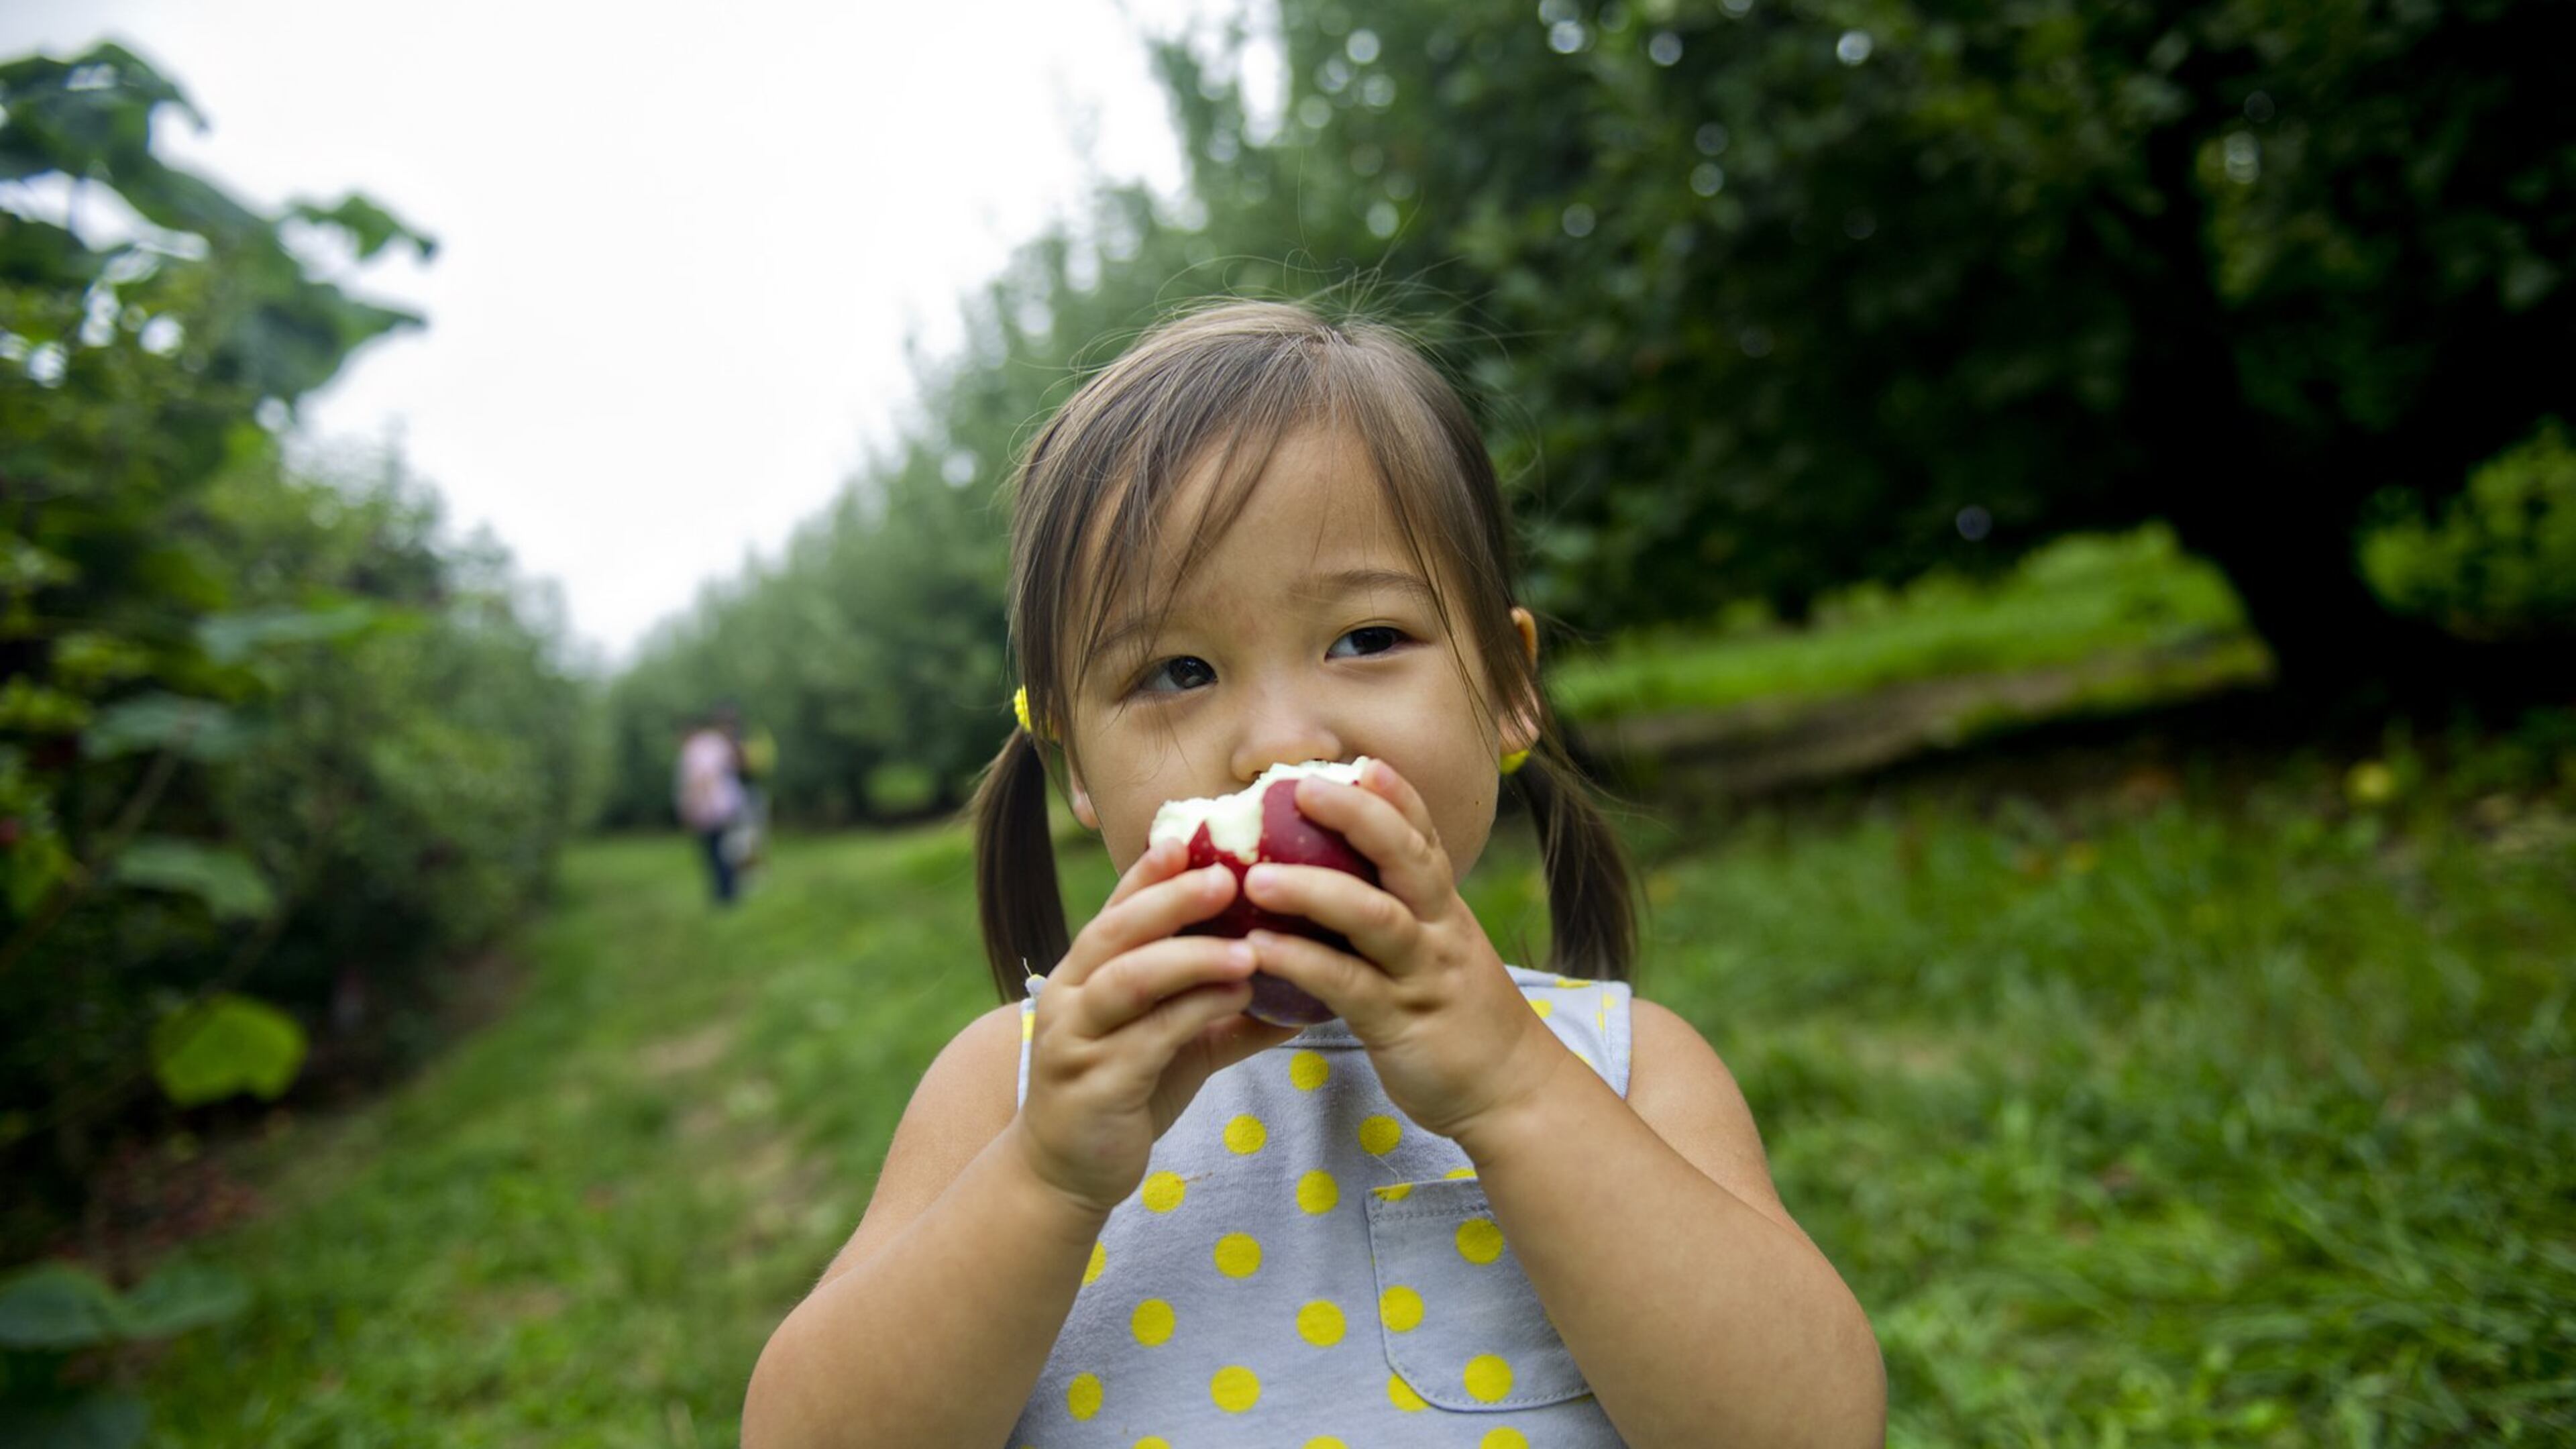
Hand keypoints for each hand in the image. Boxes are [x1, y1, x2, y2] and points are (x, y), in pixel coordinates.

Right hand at [1014, 835, 1301, 1216]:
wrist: (1066, 1173)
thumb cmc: (1125, 1092)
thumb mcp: (1179, 1044)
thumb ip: (1227, 1011)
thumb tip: (1302, 988)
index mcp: (1088, 973)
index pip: (1118, 908)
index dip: (1150, 872)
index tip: (1189, 837)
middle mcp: (1072, 995)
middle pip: (1116, 931)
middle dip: (1170, 899)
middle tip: (1226, 877)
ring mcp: (1076, 1039)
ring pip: (1127, 980)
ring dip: (1188, 958)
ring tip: (1247, 948)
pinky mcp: (1093, 1084)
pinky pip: (1145, 1039)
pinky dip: (1192, 1014)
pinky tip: (1235, 1000)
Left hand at [1241, 760, 1568, 1150]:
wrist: (1511, 1093)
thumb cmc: (1458, 1018)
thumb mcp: (1437, 953)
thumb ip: (1395, 914)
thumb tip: (1329, 878)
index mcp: (1445, 909)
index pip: (1424, 836)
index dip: (1396, 796)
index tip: (1361, 761)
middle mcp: (1440, 930)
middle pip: (1405, 857)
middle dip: (1356, 815)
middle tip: (1300, 787)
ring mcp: (1423, 974)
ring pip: (1375, 917)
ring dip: (1314, 889)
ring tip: (1258, 876)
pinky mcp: (1401, 1021)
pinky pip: (1347, 985)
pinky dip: (1303, 962)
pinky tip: (1261, 948)